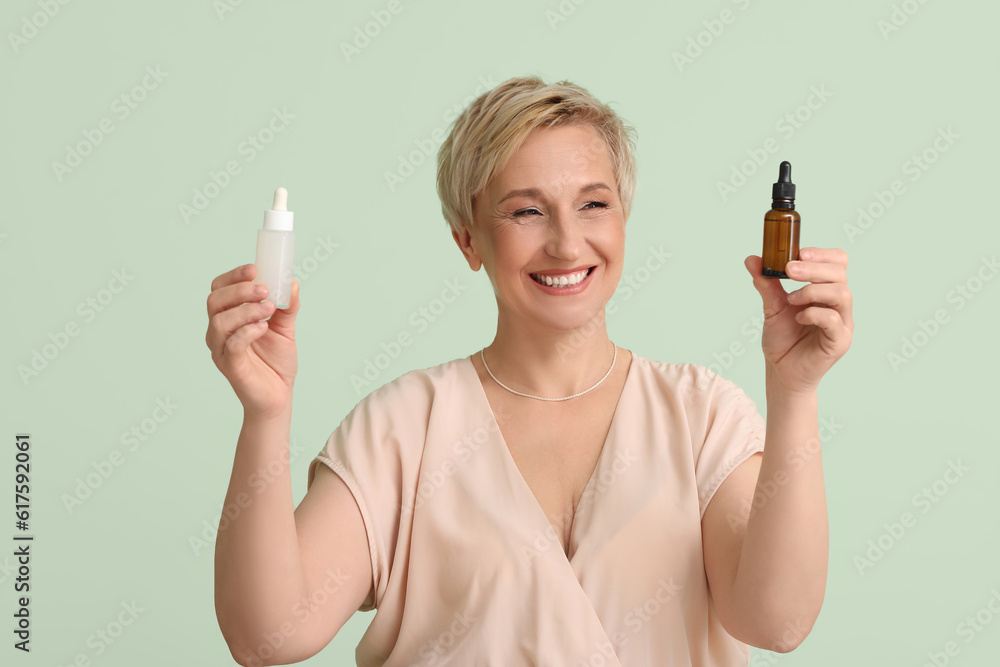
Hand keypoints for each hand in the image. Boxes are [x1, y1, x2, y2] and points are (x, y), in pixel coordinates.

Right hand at [205, 264, 299, 418]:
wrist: (279, 396)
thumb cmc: (276, 362)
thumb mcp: (285, 328)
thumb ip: (288, 306)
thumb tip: (292, 282)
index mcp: (228, 318)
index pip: (219, 289)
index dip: (233, 276)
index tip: (255, 269)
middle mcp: (219, 332)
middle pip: (215, 301)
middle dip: (240, 290)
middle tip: (265, 290)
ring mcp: (222, 349)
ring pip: (221, 321)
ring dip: (246, 310)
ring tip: (269, 308)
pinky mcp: (230, 366)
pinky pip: (232, 344)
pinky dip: (247, 331)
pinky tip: (263, 328)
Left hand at [744, 247, 852, 393]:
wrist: (781, 372)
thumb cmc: (783, 340)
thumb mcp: (772, 307)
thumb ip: (766, 283)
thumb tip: (752, 259)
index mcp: (827, 291)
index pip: (838, 263)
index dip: (822, 254)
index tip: (799, 252)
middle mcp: (839, 305)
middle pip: (840, 275)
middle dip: (814, 269)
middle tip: (789, 270)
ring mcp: (843, 323)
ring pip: (841, 294)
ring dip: (813, 291)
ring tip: (791, 299)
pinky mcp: (839, 342)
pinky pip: (834, 321)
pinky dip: (814, 313)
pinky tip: (798, 317)